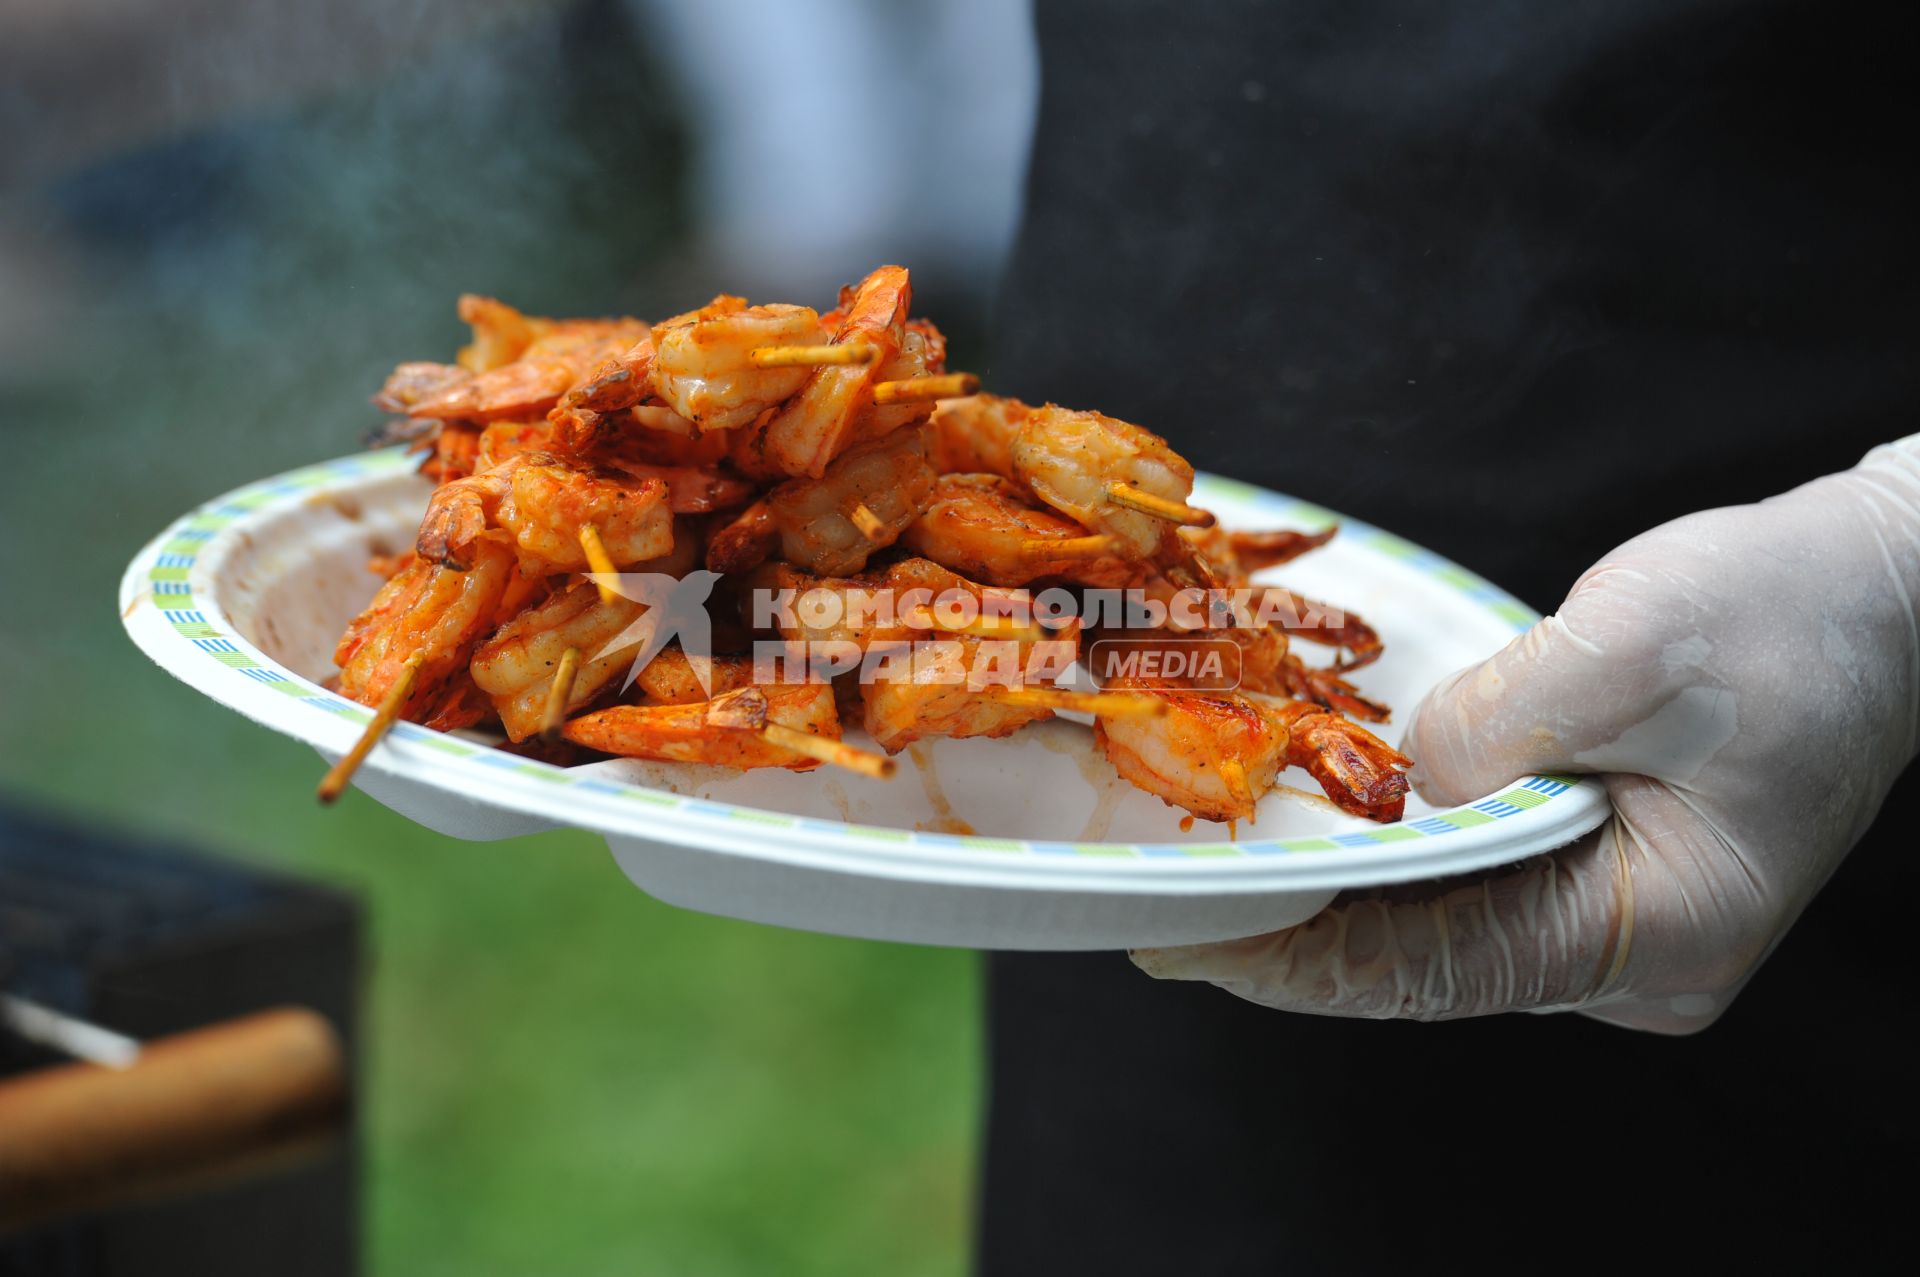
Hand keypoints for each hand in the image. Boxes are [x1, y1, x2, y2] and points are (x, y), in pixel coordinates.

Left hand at [1132, 438, 1919, 1032]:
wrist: (1887, 589)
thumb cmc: (1793, 614)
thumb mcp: (1640, 646)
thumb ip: (1505, 720)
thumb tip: (1404, 774)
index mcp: (1658, 932)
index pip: (1436, 968)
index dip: (1298, 957)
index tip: (1185, 938)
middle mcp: (1631, 957)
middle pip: (1425, 964)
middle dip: (1292, 935)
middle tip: (1163, 904)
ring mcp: (1614, 919)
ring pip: (1437, 929)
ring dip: (1328, 900)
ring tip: (1206, 872)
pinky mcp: (1595, 868)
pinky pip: (1466, 884)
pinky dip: (1383, 863)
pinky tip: (1306, 833)